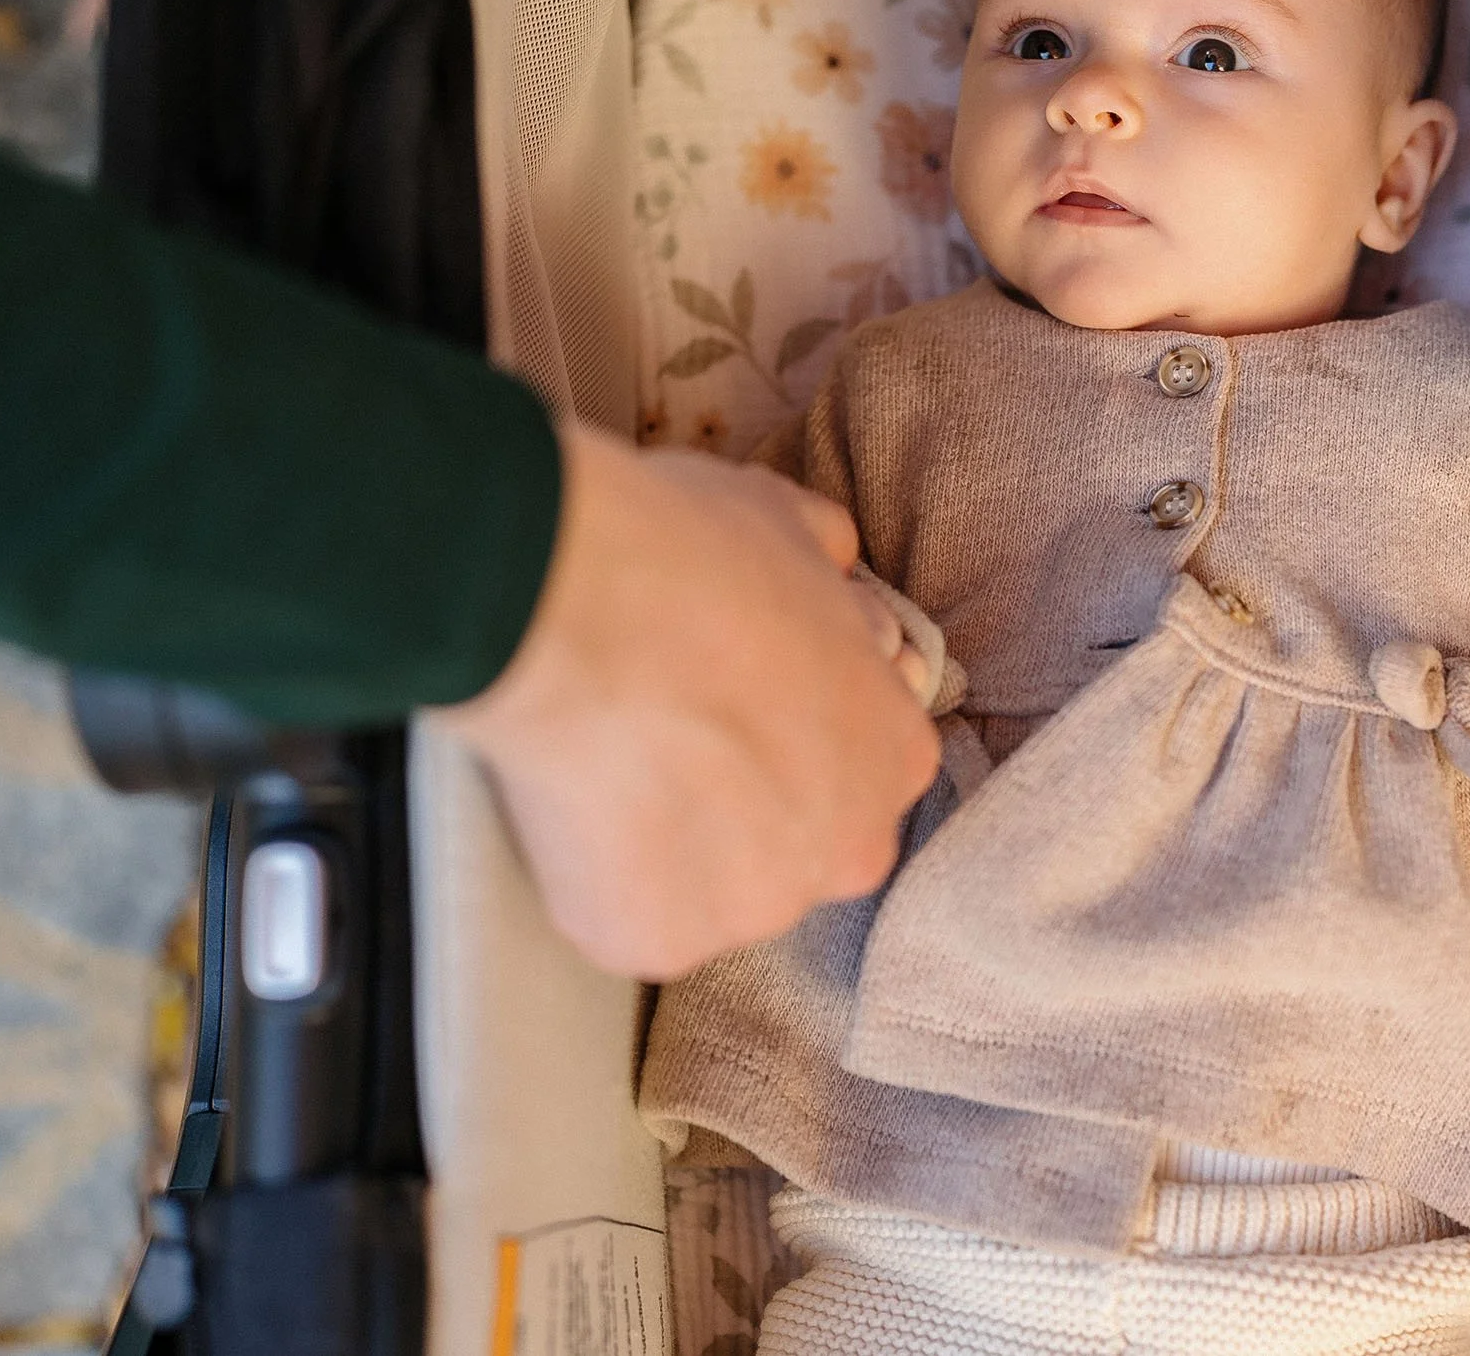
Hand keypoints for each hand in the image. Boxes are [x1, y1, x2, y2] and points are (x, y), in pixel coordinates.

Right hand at [436, 420, 938, 978]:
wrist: (578, 609)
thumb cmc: (692, 555)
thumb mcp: (792, 526)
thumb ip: (827, 570)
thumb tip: (828, 560)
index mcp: (896, 758)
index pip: (863, 767)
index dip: (796, 733)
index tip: (737, 704)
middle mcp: (844, 853)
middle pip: (800, 846)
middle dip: (746, 806)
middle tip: (671, 740)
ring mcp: (750, 910)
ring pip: (714, 890)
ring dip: (673, 846)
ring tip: (612, 766)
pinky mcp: (654, 944)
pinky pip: (629, 919)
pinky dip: (600, 877)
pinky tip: (573, 806)